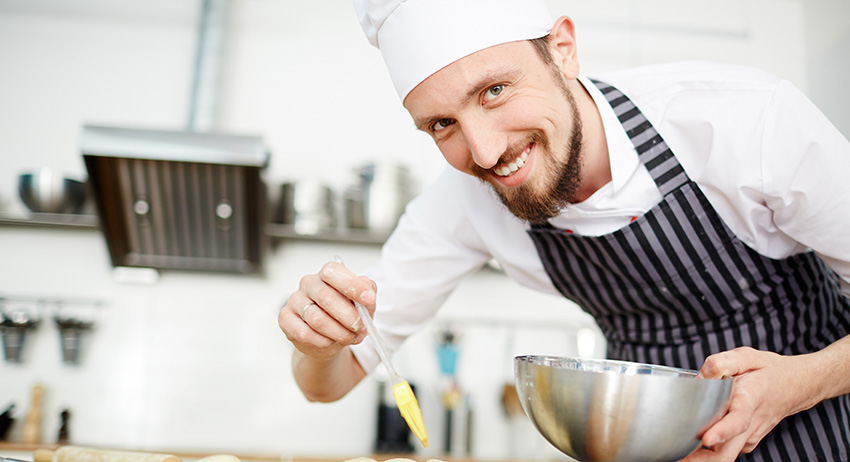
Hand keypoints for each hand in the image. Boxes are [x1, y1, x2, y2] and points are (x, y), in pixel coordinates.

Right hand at [278, 260, 376, 362]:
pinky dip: (323, 341)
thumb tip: (368, 293)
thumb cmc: (344, 316)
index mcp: (327, 275)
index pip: (334, 272)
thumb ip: (368, 292)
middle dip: (350, 316)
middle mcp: (308, 284)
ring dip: (340, 333)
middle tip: (362, 327)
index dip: (352, 285)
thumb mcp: (362, 303)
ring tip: (351, 338)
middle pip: (327, 297)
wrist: (326, 340)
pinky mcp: (285, 319)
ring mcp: (294, 301)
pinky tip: (331, 342)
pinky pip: (305, 334)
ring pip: (317, 319)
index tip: (369, 299)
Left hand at [681, 346, 821, 460]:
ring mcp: (748, 436)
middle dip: (700, 460)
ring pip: (724, 455)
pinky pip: (725, 450)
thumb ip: (721, 363)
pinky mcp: (745, 441)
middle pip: (726, 453)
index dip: (721, 431)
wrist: (795, 385)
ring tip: (676, 452)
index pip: (737, 420)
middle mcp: (750, 424)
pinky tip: (691, 441)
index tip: (705, 438)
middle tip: (676, 456)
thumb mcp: (746, 356)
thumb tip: (700, 377)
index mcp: (749, 400)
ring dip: (700, 458)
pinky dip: (707, 452)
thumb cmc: (769, 371)